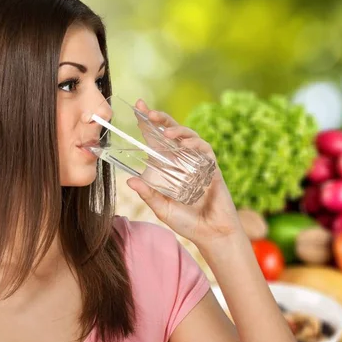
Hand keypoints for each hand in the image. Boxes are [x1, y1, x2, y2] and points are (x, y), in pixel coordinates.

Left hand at [126, 99, 244, 248]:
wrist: (211, 234)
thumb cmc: (187, 222)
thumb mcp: (162, 208)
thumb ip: (148, 194)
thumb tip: (130, 180)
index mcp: (169, 166)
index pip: (156, 140)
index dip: (148, 123)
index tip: (138, 108)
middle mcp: (183, 160)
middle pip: (172, 132)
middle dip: (161, 119)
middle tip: (148, 111)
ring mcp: (198, 162)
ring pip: (189, 136)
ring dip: (178, 130)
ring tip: (166, 132)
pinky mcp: (212, 167)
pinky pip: (205, 150)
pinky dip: (196, 144)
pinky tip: (186, 144)